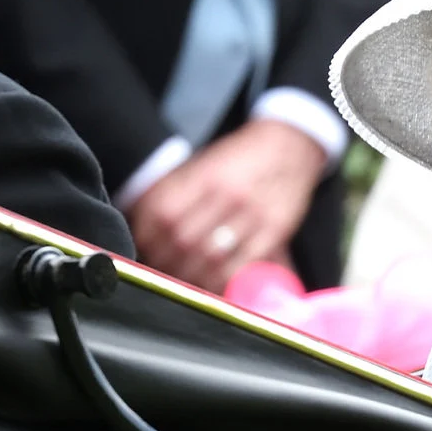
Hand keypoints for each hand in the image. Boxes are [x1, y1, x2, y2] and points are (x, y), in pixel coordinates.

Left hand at [128, 119, 327, 290]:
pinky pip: (243, 268)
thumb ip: (172, 192)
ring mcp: (256, 215)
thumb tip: (141, 229)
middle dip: (165, 263)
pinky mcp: (276, 232)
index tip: (142, 249)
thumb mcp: (202, 164)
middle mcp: (230, 195)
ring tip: (182, 282)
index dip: (146, 239)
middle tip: (159, 271)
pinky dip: (222, 282)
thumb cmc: (238, 159)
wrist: (290, 146)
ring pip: (212, 260)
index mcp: (206, 176)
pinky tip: (211, 283)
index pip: (163, 214)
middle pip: (184, 241)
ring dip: (190, 278)